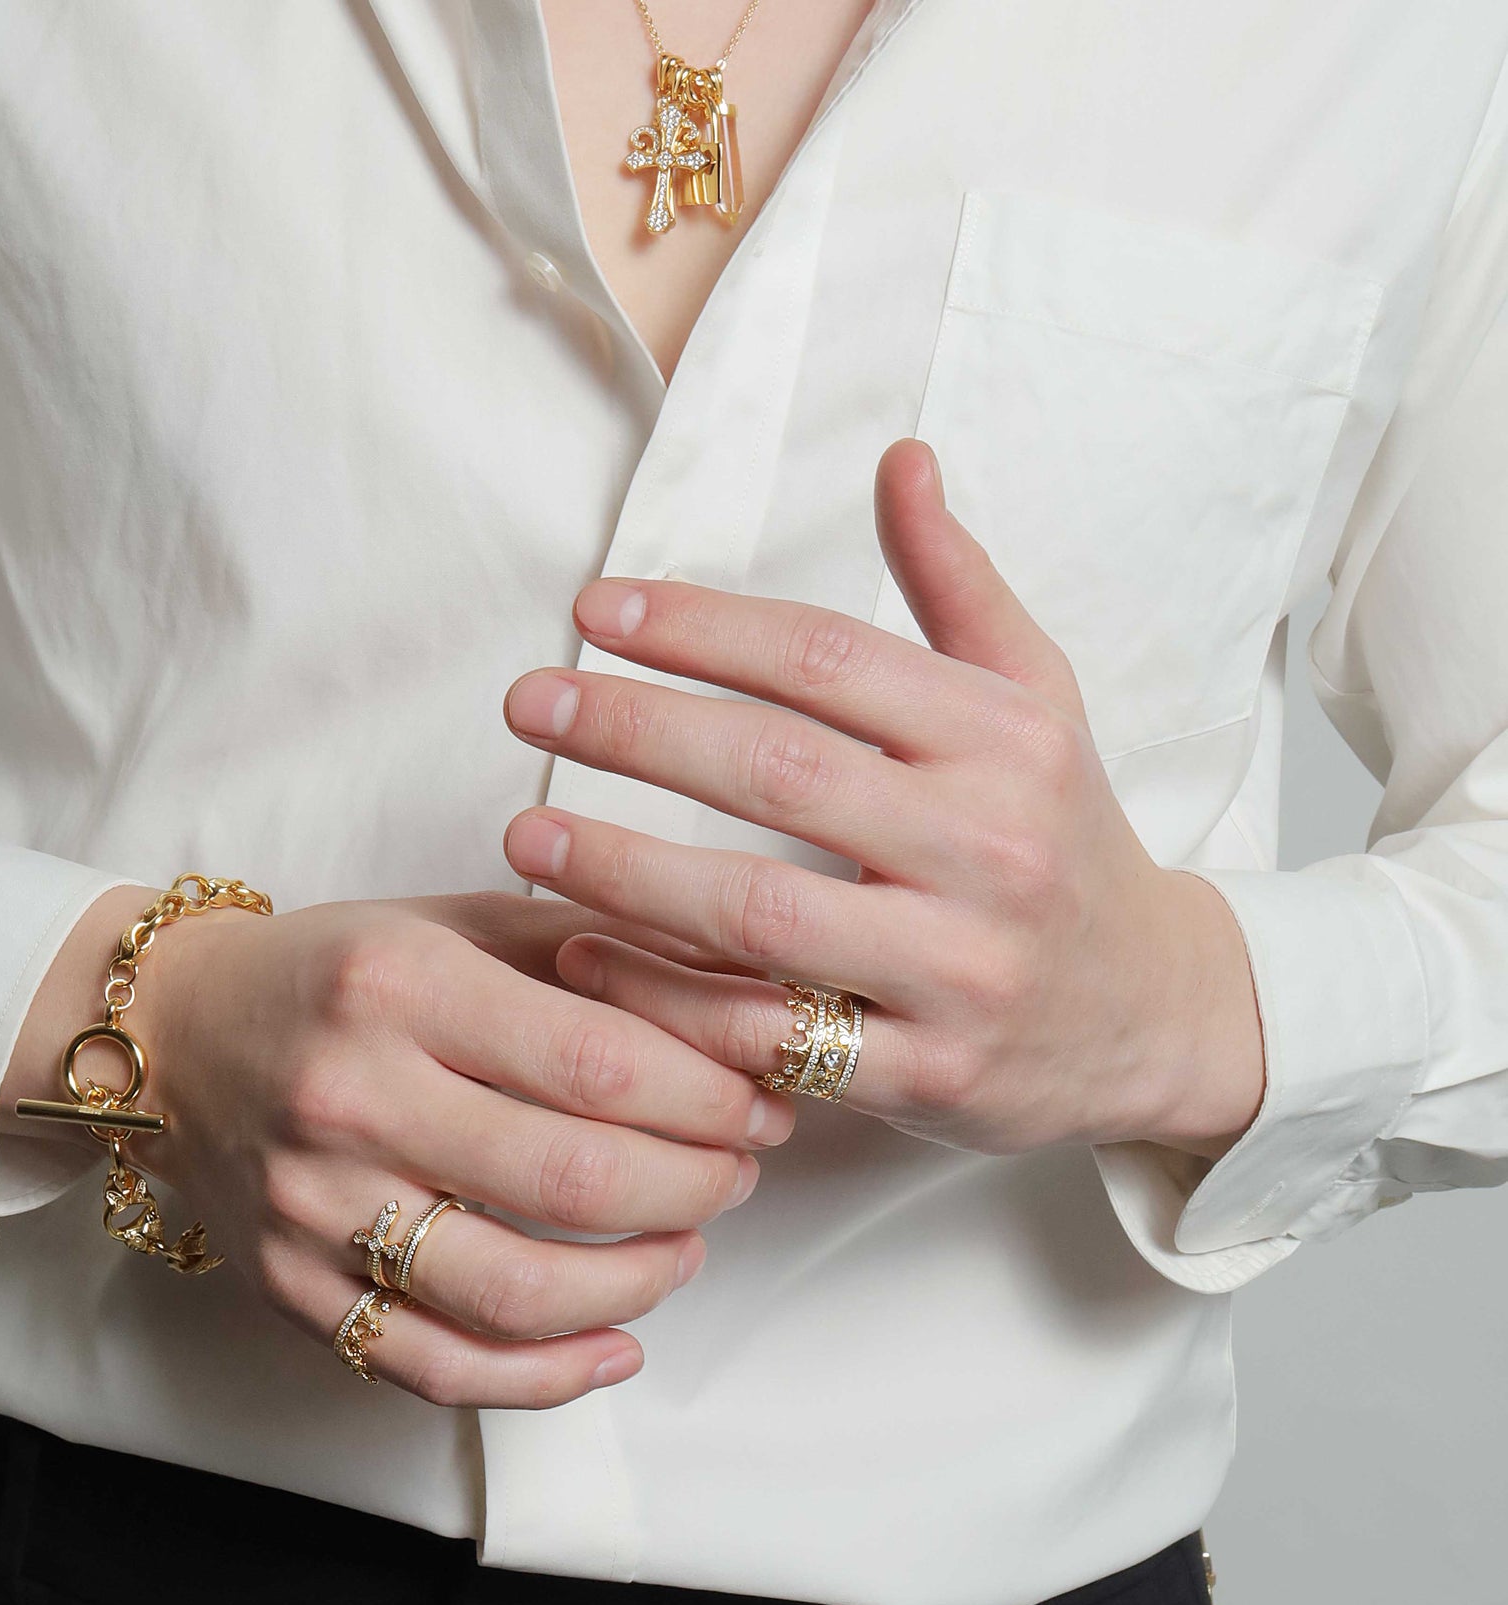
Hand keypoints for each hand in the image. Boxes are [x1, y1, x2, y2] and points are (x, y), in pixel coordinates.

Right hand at [2, 888, 790, 1408]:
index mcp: (401, 985)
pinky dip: (547, 1379)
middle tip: (737, 1173)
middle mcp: (348, 1099)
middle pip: (574, 1183)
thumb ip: (607, 957)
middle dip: (695, 1189)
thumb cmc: (343, 974)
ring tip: (685, 1250)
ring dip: (638, 1286)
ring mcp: (313, 1209)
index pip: (602, 1065)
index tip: (759, 1105)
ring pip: (514, 1294)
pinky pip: (438, 1370)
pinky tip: (615, 1346)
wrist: (179, 1035)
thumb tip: (759, 1015)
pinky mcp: (293, 1291)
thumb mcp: (465, 924)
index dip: (712, 1099)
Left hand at [499, 439, 1265, 1160]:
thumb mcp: (1040, 705)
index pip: (826, 660)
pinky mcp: (927, 1073)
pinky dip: (666, 997)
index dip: (699, 628)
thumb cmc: (1066, 844)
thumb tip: (901, 457)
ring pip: (760, 910)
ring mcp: (958, 968)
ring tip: (524, 839)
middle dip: (634, 731)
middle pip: (777, 770)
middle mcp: (988, 847)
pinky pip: (768, 1035)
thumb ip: (960, 588)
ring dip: (624, 870)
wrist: (1154, 1018)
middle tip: (528, 706)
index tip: (594, 613)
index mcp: (1005, 740)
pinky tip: (584, 956)